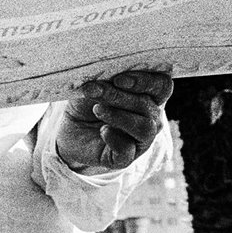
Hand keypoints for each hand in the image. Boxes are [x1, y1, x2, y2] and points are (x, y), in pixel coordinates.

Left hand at [53, 68, 172, 171]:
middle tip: (95, 90)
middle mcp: (151, 118)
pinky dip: (114, 138)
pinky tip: (102, 130)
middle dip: (119, 96)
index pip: (162, 86)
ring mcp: (141, 140)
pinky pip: (127, 150)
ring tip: (97, 109)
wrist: (69, 132)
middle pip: (147, 105)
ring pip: (144, 127)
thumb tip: (106, 74)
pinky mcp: (125, 158)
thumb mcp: (94, 87)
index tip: (119, 79)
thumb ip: (105, 79)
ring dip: (119, 116)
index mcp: (149, 97)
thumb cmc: (87, 105)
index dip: (145, 81)